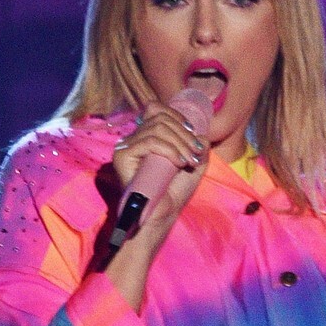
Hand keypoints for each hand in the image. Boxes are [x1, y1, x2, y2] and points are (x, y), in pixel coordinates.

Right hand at [111, 101, 209, 233]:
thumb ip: (199, 148)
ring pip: (157, 128)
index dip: (177, 117)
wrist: (162, 215)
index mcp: (146, 137)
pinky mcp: (122, 156)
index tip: (193, 136)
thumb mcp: (192, 166)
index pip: (156, 110)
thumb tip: (203, 134)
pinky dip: (169, 150)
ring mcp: (126, 146)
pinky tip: (179, 163)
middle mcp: (133, 139)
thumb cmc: (174, 193)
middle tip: (195, 154)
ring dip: (180, 143)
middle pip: (160, 118)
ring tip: (189, 161)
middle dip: (184, 135)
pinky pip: (149, 142)